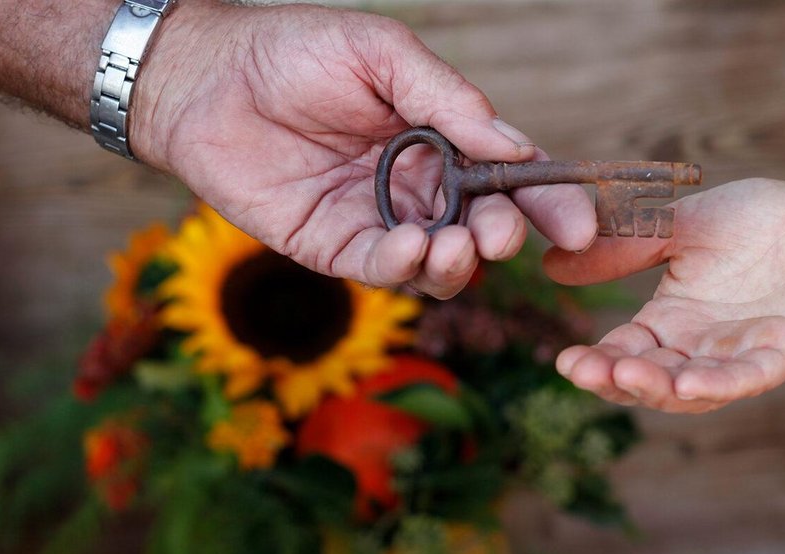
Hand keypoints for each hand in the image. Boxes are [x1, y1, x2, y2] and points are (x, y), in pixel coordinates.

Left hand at [132, 2, 594, 297]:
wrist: (205, 78)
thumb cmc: (293, 50)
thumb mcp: (382, 54)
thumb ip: (448, 100)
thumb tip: (518, 148)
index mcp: (443, 138)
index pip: (510, 178)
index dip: (549, 204)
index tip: (580, 225)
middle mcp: (418, 186)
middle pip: (482, 229)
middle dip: (503, 237)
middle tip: (500, 234)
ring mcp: (377, 221)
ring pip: (439, 265)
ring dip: (459, 264)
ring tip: (455, 247)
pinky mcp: (332, 247)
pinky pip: (381, 270)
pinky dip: (404, 267)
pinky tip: (410, 246)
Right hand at [545, 178, 784, 413]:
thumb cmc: (760, 220)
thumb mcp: (680, 226)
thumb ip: (624, 244)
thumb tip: (550, 264)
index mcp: (672, 321)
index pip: (624, 352)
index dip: (595, 363)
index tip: (565, 362)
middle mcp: (702, 347)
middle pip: (652, 379)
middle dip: (618, 380)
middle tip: (588, 373)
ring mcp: (743, 355)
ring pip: (695, 388)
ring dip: (660, 389)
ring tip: (629, 377)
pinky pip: (750, 377)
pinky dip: (721, 383)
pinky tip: (692, 384)